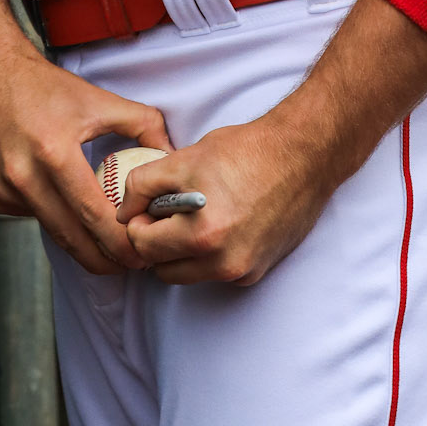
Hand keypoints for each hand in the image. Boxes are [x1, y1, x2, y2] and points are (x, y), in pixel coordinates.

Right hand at [0, 34, 171, 274]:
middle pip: (72, 239)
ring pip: (51, 232)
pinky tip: (60, 200)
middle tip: (130, 264)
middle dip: (105, 260)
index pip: (94, 215)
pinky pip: (30, 217)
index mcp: (54, 152)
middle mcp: (24, 175)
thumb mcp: (96, 99)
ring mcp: (4, 188)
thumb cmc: (43, 86)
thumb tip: (169, 153)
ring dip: (80, 244)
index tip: (142, 252)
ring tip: (107, 246)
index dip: (121, 243)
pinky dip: (50, 215)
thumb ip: (142, 124)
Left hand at [118, 110, 336, 286]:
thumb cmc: (244, 152)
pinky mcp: (257, 271)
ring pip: (187, 273)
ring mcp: (243, 271)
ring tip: (192, 214)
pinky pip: (215, 271)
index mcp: (201, 235)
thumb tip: (123, 210)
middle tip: (166, 209)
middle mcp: (223, 263)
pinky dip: (208, 253)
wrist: (302, 156)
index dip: (136, 220)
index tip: (145, 205)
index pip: (141, 245)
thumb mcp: (183, 159)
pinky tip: (219, 221)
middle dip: (156, 240)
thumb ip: (143, 185)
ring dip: (180, 250)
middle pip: (161, 267)